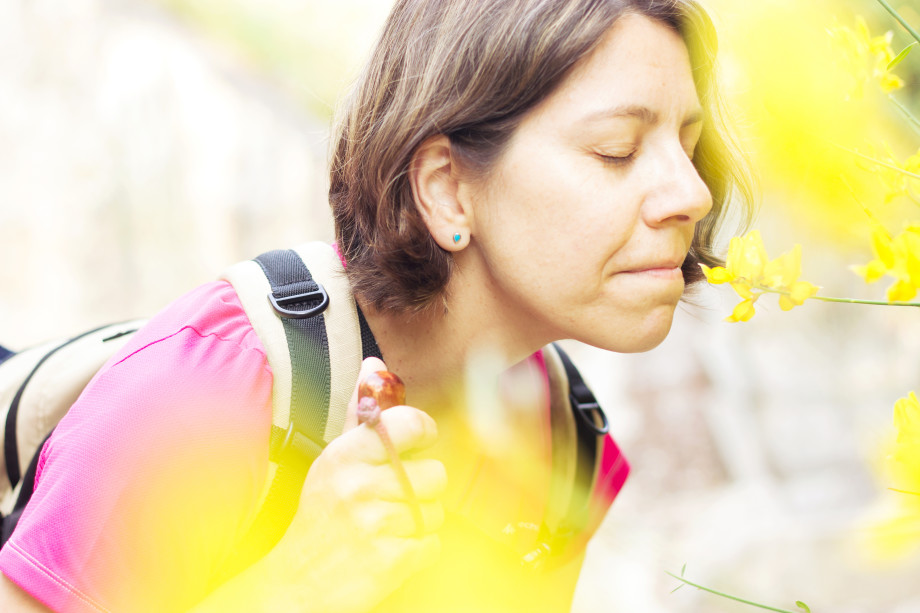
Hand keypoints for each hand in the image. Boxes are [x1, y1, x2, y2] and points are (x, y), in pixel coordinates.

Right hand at [263, 357, 445, 612]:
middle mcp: (358, 486)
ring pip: (436, 511)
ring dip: (419, 522)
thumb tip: (375, 364)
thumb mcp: (332, 461)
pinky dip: (418, 551)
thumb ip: (360, 414)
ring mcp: (374, 525)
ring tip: (388, 526)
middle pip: (434, 473)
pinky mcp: (389, 561)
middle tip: (393, 498)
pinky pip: (433, 545)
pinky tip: (390, 549)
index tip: (420, 441)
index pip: (408, 424)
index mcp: (344, 456)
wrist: (296, 585)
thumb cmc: (320, 517)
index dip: (424, 431)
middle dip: (421, 489)